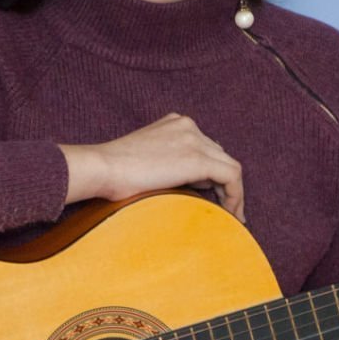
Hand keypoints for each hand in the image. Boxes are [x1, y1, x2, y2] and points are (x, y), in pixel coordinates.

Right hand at [60, 113, 244, 220]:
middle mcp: (187, 126)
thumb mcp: (146, 161)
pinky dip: (236, 196)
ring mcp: (194, 139)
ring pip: (229, 166)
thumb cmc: (113, 173)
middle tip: (227, 210)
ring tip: (233, 215)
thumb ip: (168, 165)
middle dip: (224, 184)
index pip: (204, 148)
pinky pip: (231, 176)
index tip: (215, 195)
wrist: (102, 168)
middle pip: (218, 156)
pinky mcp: (197, 159)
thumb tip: (189, 186)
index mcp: (174, 123)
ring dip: (233, 192)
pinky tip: (232, 215)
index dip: (212, 174)